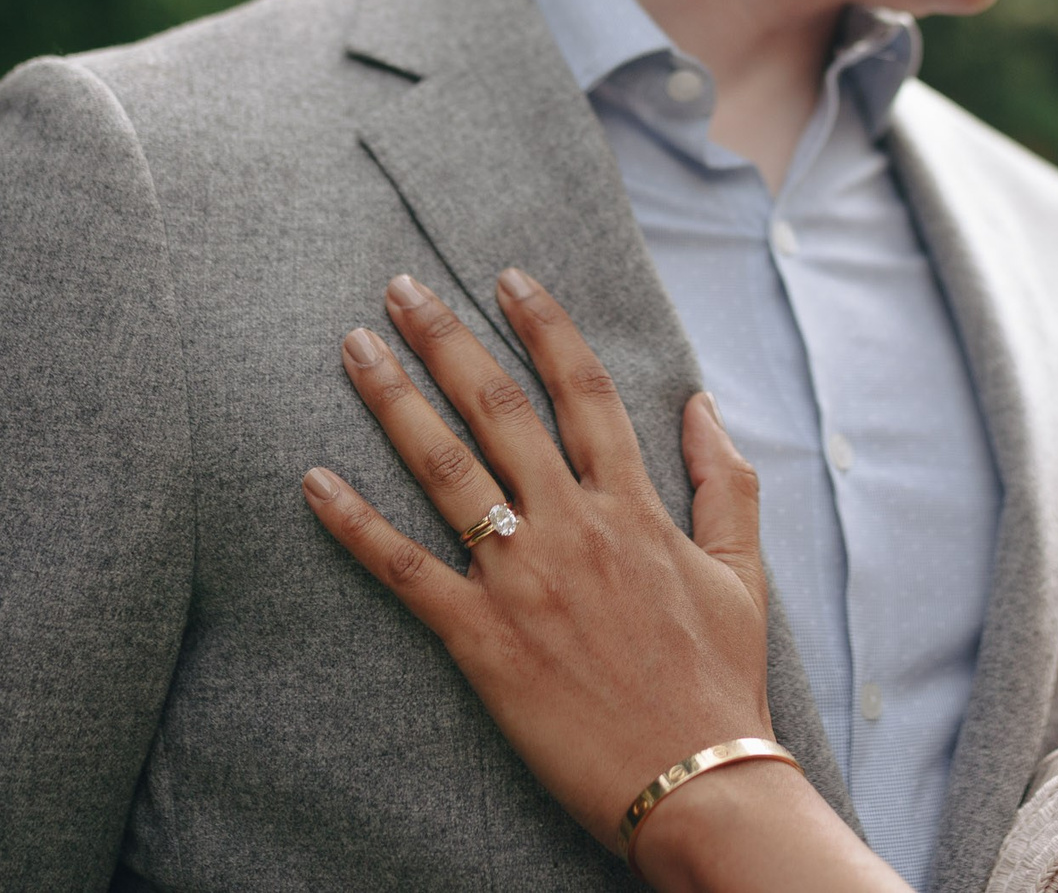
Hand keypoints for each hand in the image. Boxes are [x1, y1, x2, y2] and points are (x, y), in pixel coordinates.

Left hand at [300, 269, 775, 857]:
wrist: (700, 780)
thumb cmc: (720, 682)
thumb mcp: (743, 571)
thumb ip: (724, 482)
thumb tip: (701, 405)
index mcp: (636, 507)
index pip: (583, 391)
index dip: (545, 326)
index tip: (508, 278)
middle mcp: (574, 527)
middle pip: (499, 410)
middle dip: (446, 340)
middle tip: (401, 289)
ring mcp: (523, 579)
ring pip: (445, 469)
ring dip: (393, 401)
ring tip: (354, 349)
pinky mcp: (481, 639)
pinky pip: (405, 569)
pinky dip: (355, 523)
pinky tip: (313, 481)